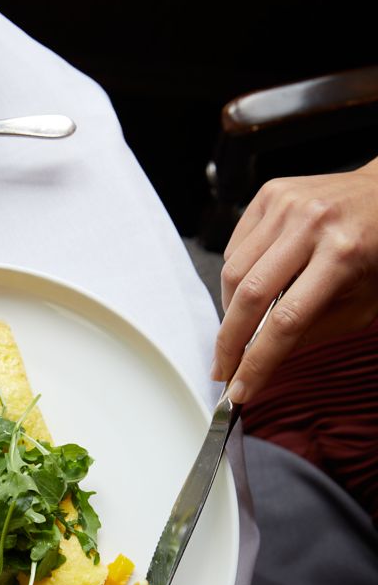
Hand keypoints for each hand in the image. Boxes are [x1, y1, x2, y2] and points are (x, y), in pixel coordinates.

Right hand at [211, 159, 377, 401]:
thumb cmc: (376, 255)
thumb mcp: (361, 306)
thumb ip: (311, 331)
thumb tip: (261, 358)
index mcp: (343, 255)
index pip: (286, 321)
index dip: (258, 362)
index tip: (240, 390)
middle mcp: (311, 224)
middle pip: (250, 296)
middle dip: (229, 343)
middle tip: (222, 369)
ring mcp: (286, 205)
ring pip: (233, 272)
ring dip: (230, 311)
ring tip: (242, 327)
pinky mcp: (270, 194)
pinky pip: (234, 248)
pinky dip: (236, 277)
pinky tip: (252, 286)